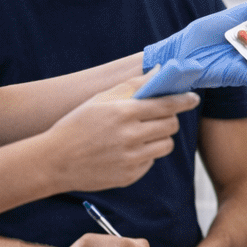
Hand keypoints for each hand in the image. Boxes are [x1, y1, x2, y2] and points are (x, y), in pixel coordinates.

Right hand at [43, 77, 197, 190]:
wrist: (54, 161)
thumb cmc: (77, 125)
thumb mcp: (101, 99)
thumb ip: (133, 85)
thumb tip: (158, 71)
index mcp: (123, 112)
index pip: (166, 104)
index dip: (183, 100)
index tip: (193, 98)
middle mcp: (130, 136)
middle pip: (170, 125)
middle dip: (169, 119)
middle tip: (159, 117)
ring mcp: (131, 158)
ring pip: (165, 145)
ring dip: (160, 138)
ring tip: (142, 134)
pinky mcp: (130, 175)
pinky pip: (151, 162)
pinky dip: (145, 155)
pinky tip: (127, 150)